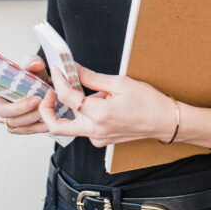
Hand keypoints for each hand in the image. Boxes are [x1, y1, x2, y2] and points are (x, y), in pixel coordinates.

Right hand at [0, 55, 51, 134]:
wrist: (47, 92)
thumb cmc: (35, 78)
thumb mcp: (34, 67)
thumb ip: (33, 63)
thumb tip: (34, 65)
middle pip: (3, 112)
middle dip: (20, 108)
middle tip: (37, 100)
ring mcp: (6, 118)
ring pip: (15, 124)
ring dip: (32, 118)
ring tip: (46, 109)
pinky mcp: (17, 128)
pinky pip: (24, 131)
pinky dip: (37, 127)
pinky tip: (47, 120)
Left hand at [38, 65, 176, 148]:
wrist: (164, 121)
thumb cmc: (148, 102)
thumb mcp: (120, 83)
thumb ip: (92, 77)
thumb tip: (73, 69)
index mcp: (99, 114)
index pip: (67, 97)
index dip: (59, 80)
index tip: (57, 69)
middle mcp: (95, 130)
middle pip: (56, 126)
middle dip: (46, 110)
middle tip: (49, 92)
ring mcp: (97, 138)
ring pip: (70, 127)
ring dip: (70, 110)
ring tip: (83, 92)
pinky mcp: (101, 140)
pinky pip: (83, 129)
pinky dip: (83, 115)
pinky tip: (97, 103)